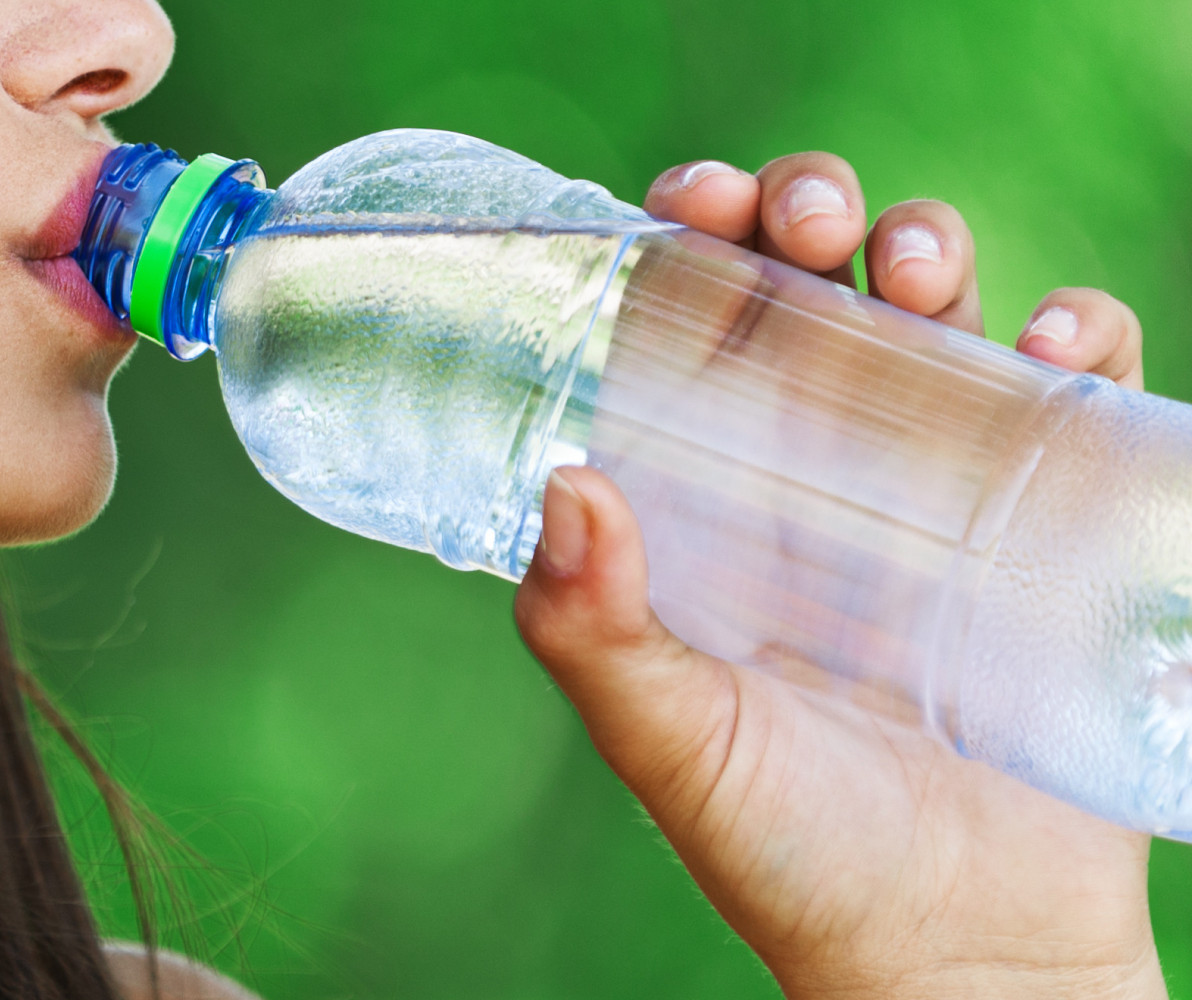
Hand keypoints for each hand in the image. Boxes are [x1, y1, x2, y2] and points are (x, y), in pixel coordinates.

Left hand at [513, 154, 1161, 999]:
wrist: (954, 953)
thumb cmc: (790, 852)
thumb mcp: (668, 743)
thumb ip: (593, 634)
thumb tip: (566, 483)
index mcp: (708, 496)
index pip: (687, 326)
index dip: (687, 239)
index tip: (691, 205)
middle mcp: (814, 470)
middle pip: (808, 285)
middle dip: (804, 211)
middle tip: (801, 218)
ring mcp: (937, 486)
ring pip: (936, 307)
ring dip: (928, 244)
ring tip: (915, 267)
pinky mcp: (1047, 521)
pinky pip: (1073, 386)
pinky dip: (1075, 331)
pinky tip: (1049, 344)